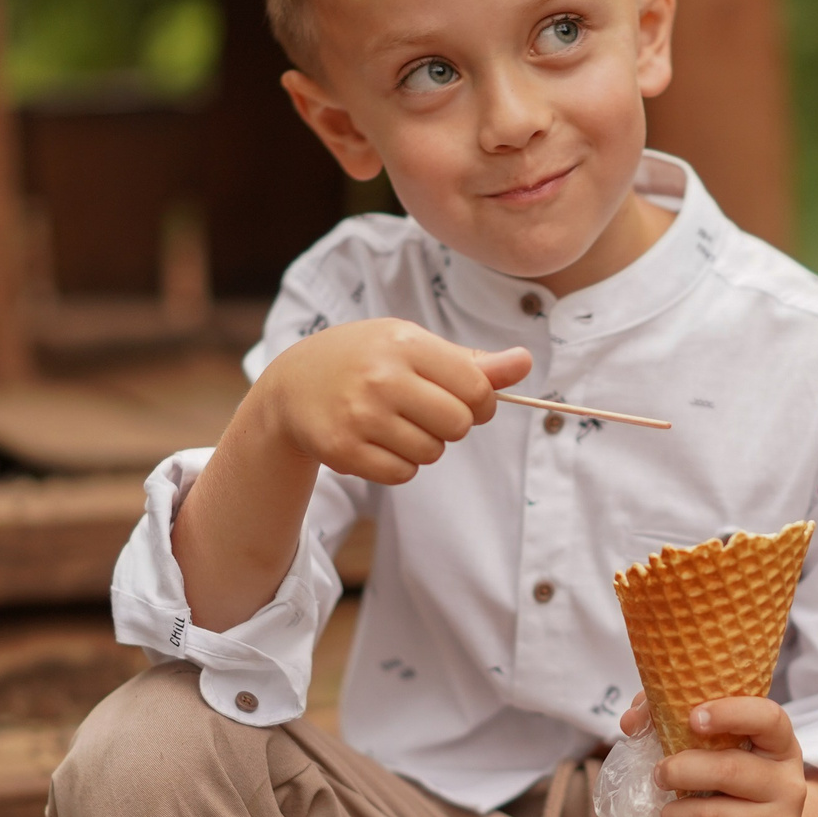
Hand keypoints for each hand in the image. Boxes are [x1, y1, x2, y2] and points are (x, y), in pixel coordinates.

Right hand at [255, 318, 530, 485]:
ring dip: (423, 446)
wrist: (292, 386)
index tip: (467, 400)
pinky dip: (398, 465)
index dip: (482, 402)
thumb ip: (470, 361)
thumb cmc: (366, 360)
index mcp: (404, 342)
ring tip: (394, 424)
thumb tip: (525, 363)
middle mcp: (381, 376)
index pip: (476, 387)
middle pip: (458, 425)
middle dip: (452, 426)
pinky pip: (402, 473)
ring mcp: (360, 414)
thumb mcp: (412, 346)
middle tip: (425, 413)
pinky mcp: (343, 449)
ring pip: (431, 453)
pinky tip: (376, 442)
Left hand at [646, 696, 812, 816]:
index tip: (693, 718)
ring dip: (673, 815)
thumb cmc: (730, 785)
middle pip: (728, 770)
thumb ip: (671, 722)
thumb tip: (631, 721)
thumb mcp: (716, 750)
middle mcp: (788, 783)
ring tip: (669, 814)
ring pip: (709, 816)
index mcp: (780, 745)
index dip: (730, 712)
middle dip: (679, 770)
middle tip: (659, 775)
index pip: (767, 718)